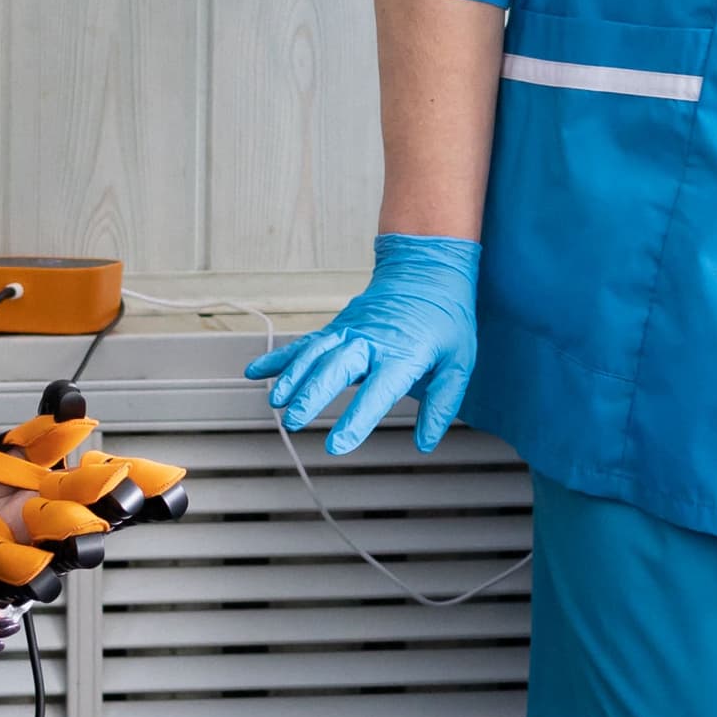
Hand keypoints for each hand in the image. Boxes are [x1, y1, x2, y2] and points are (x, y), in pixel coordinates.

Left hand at [0, 381, 192, 597]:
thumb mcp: (14, 453)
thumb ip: (47, 428)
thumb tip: (72, 395)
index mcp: (79, 486)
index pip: (129, 481)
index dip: (153, 483)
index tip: (169, 479)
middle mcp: (73, 517)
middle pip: (115, 514)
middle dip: (121, 501)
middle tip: (121, 491)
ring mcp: (51, 548)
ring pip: (83, 548)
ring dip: (80, 536)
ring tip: (72, 526)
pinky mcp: (23, 576)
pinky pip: (38, 578)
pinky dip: (35, 570)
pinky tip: (30, 560)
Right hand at [245, 234, 480, 454]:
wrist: (427, 270)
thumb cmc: (445, 319)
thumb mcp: (458, 363)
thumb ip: (441, 404)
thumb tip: (425, 442)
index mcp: (403, 354)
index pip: (377, 392)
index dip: (356, 420)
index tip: (338, 445)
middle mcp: (371, 342)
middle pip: (335, 368)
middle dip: (312, 394)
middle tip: (296, 420)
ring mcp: (349, 332)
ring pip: (314, 354)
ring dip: (292, 377)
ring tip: (276, 402)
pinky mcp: (337, 328)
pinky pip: (305, 343)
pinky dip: (281, 357)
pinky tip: (257, 372)